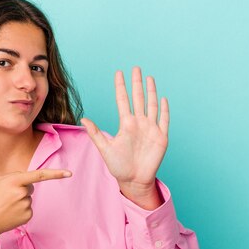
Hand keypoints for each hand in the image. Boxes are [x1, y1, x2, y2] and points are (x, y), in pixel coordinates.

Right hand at [0, 169, 71, 248]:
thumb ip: (14, 177)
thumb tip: (28, 181)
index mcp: (14, 181)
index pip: (39, 175)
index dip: (56, 174)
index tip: (69, 173)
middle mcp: (22, 193)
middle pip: (30, 187)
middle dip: (21, 189)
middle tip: (6, 197)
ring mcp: (26, 205)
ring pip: (28, 199)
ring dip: (19, 201)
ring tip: (5, 206)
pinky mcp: (28, 216)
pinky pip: (28, 209)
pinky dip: (20, 211)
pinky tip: (10, 214)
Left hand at [81, 67, 168, 207]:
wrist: (134, 180)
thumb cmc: (118, 166)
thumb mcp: (105, 149)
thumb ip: (96, 134)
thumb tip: (84, 119)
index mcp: (125, 124)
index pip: (123, 100)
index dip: (121, 87)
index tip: (118, 73)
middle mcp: (139, 123)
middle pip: (138, 98)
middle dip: (137, 83)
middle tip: (136, 68)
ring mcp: (151, 129)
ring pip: (151, 105)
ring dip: (151, 92)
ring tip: (149, 78)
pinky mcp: (161, 137)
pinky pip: (164, 120)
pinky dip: (164, 109)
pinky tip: (163, 98)